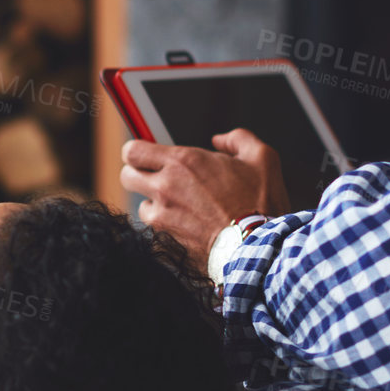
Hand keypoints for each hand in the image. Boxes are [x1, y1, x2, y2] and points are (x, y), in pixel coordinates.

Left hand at [119, 128, 290, 258]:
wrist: (258, 250)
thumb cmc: (261, 204)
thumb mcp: (263, 159)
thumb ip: (239, 139)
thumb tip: (220, 140)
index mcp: (183, 162)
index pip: (132, 150)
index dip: (137, 153)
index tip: (147, 157)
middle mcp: (165, 188)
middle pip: (126, 176)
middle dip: (140, 176)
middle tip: (160, 180)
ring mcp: (162, 218)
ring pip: (143, 207)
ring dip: (157, 207)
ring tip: (185, 210)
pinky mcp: (164, 243)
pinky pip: (155, 233)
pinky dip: (167, 231)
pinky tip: (191, 231)